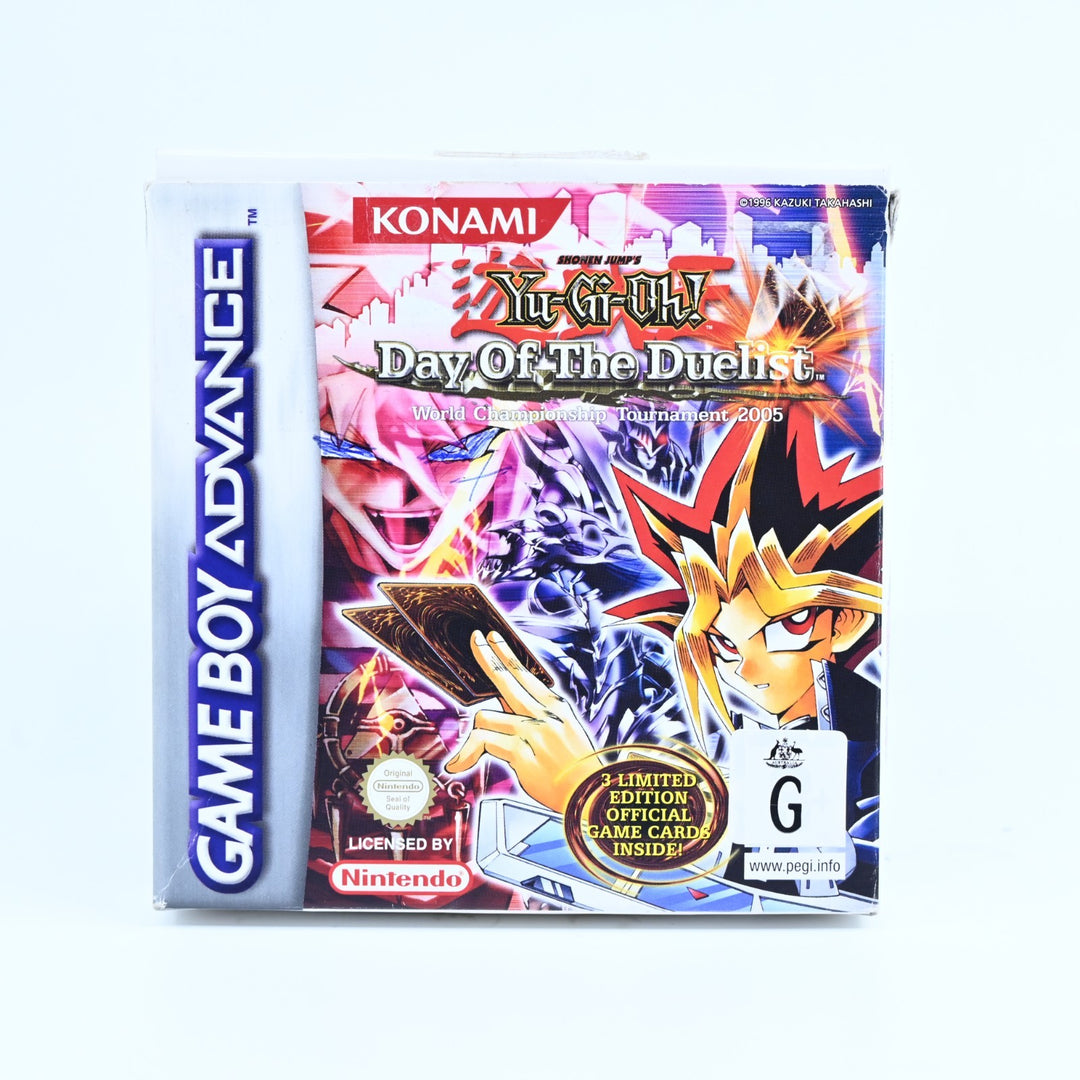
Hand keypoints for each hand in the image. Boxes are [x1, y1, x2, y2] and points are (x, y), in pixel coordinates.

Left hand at [444, 631, 596, 811]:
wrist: (592, 793)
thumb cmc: (577, 769)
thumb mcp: (563, 734)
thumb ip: (533, 718)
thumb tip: (503, 706)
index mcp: (556, 707)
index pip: (525, 673)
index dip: (506, 654)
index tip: (493, 639)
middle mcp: (546, 714)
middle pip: (507, 679)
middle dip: (487, 657)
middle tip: (475, 640)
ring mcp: (534, 731)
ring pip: (486, 716)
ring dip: (477, 733)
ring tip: (470, 752)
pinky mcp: (522, 751)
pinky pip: (483, 742)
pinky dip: (467, 753)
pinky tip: (458, 764)